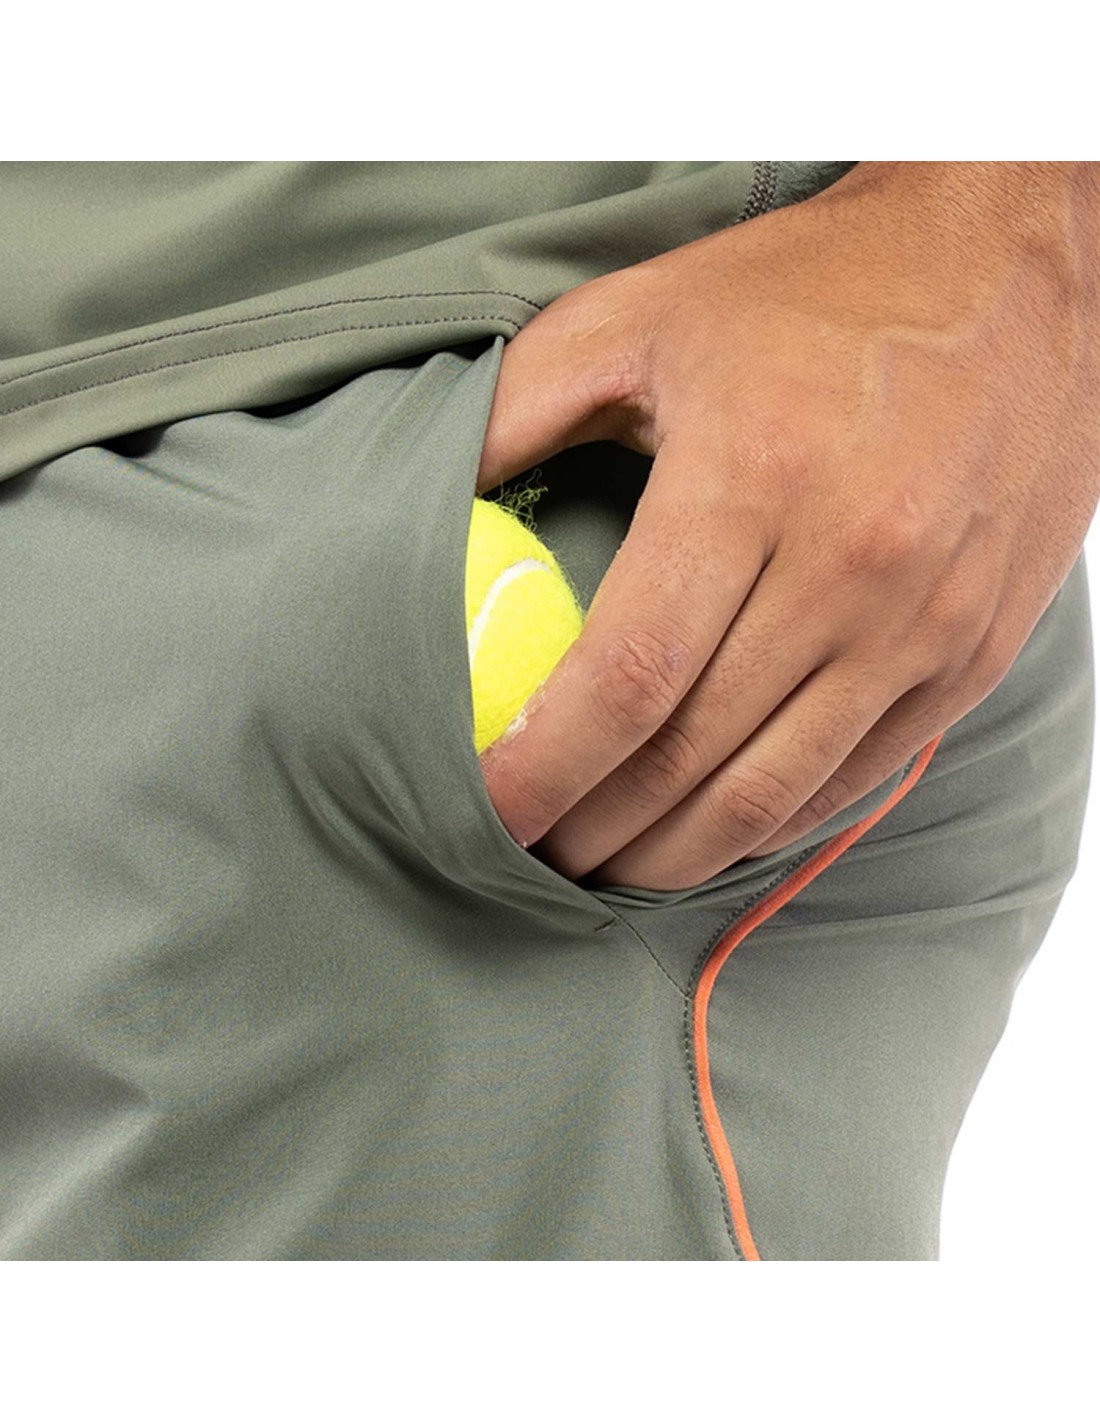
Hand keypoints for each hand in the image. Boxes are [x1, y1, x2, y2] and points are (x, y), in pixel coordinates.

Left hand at [475, 162, 1099, 892]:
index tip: (489, 806)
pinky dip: (769, 825)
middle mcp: (852, 565)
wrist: (1020, 272)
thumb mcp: (645, 312)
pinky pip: (853, 779)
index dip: (546, 763)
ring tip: (607, 867)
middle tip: (532, 852)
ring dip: (675, 853)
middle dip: (595, 827)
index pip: (629, 673)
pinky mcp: (969, 655)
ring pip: (773, 792)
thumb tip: (437, 500)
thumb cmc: (817, 290)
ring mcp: (923, 623)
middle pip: (693, 752)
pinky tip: (708, 833)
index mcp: (756, 476)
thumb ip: (520, 404)